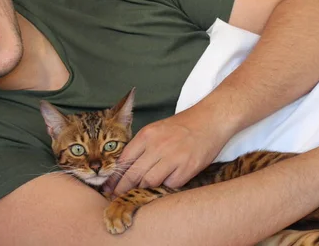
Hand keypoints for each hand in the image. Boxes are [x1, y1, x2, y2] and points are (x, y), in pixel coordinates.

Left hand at [103, 106, 236, 195]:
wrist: (209, 120)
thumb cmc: (181, 126)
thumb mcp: (156, 129)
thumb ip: (141, 146)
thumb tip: (123, 167)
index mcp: (147, 135)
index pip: (124, 160)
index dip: (115, 176)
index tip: (109, 186)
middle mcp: (158, 146)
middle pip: (134, 173)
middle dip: (123, 188)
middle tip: (116, 197)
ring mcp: (173, 157)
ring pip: (149, 181)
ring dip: (144, 188)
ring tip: (139, 193)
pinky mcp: (187, 167)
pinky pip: (170, 184)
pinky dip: (166, 185)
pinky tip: (166, 181)